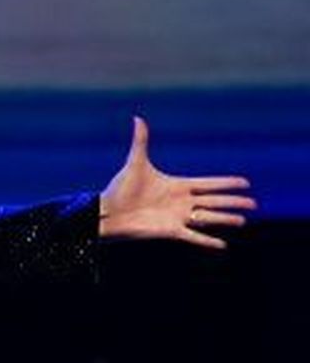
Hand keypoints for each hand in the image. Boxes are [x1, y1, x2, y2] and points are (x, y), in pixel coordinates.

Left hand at [98, 116, 255, 249]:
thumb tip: (137, 118)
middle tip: (254, 204)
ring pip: (208, 218)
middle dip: (234, 202)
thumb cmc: (120, 189)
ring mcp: (177, 217)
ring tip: (243, 221)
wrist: (108, 212)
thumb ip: (141, 141)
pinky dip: (207, 241)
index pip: (208, 183)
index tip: (245, 183)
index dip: (226, 183)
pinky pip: (194, 237)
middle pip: (214, 201)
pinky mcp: (170, 231)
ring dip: (226, 220)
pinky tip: (222, 245)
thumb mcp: (135, 163)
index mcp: (178, 185)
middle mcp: (181, 202)